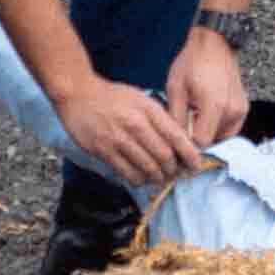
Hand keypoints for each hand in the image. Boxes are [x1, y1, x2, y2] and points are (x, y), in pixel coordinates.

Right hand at [57, 78, 207, 191]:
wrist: (78, 94)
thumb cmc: (113, 96)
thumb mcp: (140, 98)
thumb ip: (158, 117)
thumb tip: (178, 139)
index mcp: (148, 109)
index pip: (175, 136)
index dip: (189, 154)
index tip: (196, 165)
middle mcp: (135, 124)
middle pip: (164, 155)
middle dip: (174, 170)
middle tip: (176, 175)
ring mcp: (118, 139)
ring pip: (147, 167)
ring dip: (157, 178)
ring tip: (161, 179)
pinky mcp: (103, 151)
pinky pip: (127, 173)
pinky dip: (138, 180)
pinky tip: (141, 179)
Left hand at [165, 26, 248, 148]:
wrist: (214, 43)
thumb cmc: (191, 63)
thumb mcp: (176, 89)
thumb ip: (176, 118)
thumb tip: (175, 142)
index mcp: (215, 105)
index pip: (202, 143)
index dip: (187, 143)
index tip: (177, 136)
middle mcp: (232, 110)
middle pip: (212, 141)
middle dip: (197, 138)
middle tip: (185, 122)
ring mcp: (241, 110)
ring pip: (221, 137)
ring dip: (208, 132)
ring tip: (196, 115)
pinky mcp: (244, 108)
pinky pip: (229, 129)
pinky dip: (218, 127)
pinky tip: (207, 113)